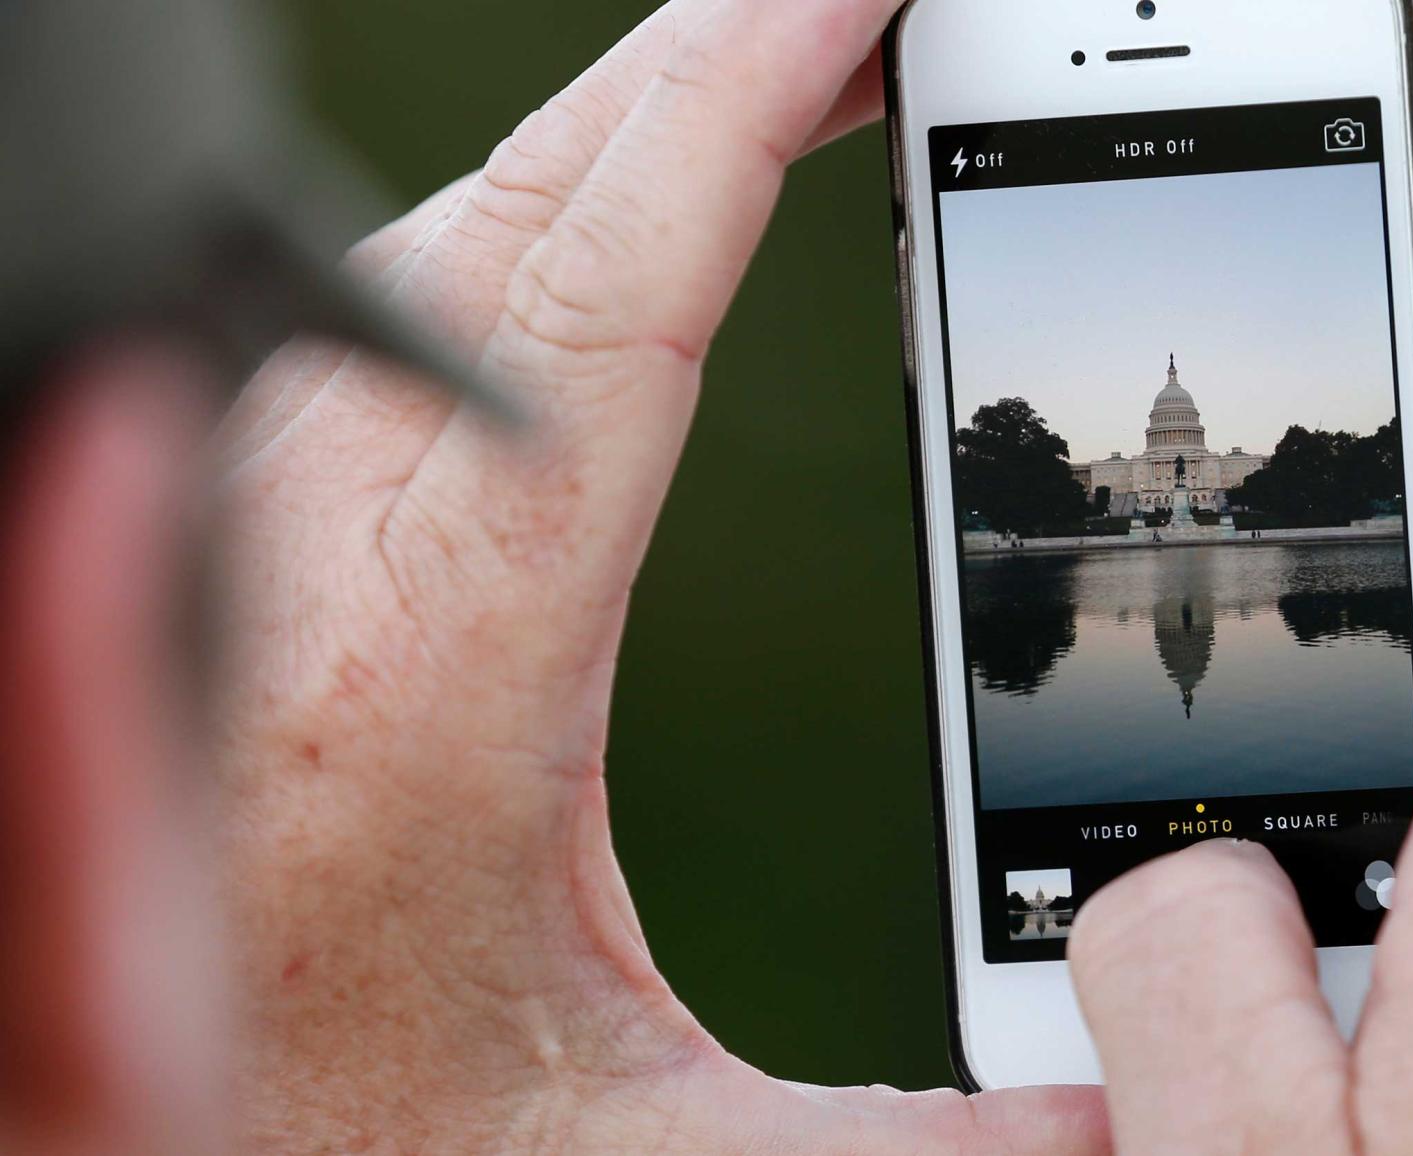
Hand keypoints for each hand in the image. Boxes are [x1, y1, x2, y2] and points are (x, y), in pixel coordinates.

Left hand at [208, 2, 1103, 1149]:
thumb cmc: (358, 1153)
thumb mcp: (657, 1153)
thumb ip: (920, 1135)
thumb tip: (1125, 1115)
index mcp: (425, 683)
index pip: (606, 300)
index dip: (741, 109)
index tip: (857, 1)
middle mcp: (303, 569)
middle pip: (518, 213)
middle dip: (705, 67)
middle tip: (867, 10)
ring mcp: (249, 533)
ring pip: (440, 238)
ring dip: (616, 132)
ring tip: (774, 81)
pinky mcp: (243, 544)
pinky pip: (391, 307)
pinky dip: (529, 218)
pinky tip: (607, 225)